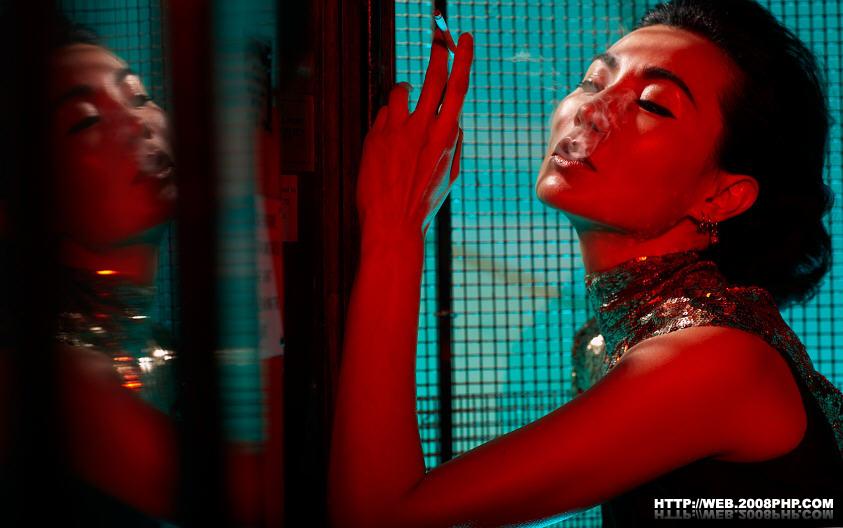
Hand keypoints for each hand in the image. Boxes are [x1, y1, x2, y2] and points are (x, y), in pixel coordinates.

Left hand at [357, 30, 473, 246]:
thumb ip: (453, 143)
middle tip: (440, 38)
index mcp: (445, 137)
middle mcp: (422, 127)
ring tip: (405, 100)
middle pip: (432, 77)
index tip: (463, 40)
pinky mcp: (374, 136)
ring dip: (405, 92)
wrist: (392, 222)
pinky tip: (388, 138)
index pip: (457, 87)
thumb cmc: (423, 201)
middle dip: (438, 54)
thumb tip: (453, 120)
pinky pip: (382, 114)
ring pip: (400, 92)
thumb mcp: (449, 173)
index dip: (462, 59)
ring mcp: (395, 130)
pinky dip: (388, 120)